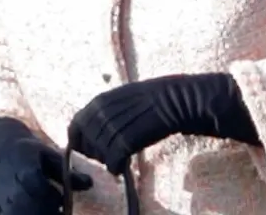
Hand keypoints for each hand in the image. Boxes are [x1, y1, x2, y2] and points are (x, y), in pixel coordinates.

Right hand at [0, 118, 91, 214]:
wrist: (0, 150)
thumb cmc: (30, 152)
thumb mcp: (50, 155)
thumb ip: (67, 172)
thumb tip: (90, 183)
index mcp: (26, 166)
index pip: (37, 184)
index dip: (50, 195)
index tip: (62, 201)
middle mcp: (12, 184)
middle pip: (28, 204)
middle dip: (46, 211)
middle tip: (60, 213)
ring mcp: (3, 197)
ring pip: (17, 213)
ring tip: (53, 214)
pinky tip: (38, 214)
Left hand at [68, 73, 258, 174]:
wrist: (187, 98)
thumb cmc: (163, 99)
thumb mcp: (133, 96)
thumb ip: (113, 109)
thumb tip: (99, 125)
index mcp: (107, 97)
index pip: (78, 121)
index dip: (80, 137)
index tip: (88, 147)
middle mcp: (109, 108)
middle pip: (87, 137)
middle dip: (92, 151)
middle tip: (105, 157)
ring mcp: (121, 121)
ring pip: (100, 148)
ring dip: (105, 159)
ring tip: (116, 162)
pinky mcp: (133, 135)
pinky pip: (114, 157)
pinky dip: (114, 166)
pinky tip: (121, 169)